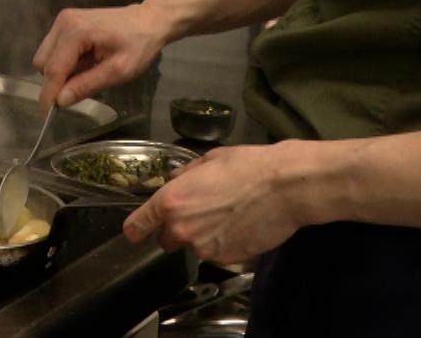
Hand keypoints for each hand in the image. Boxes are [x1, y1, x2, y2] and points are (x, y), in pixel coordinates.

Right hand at [31, 3, 169, 109]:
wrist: (148, 21)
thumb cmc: (138, 45)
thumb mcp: (118, 71)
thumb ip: (87, 85)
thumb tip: (60, 100)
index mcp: (75, 31)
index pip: (53, 69)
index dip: (49, 94)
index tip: (47, 115)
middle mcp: (63, 22)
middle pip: (42, 63)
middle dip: (55, 81)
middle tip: (79, 90)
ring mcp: (62, 21)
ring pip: (45, 57)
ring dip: (59, 72)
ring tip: (87, 72)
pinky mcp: (65, 23)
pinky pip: (53, 51)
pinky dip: (63, 63)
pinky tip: (84, 63)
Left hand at [121, 141, 335, 263]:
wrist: (285, 188)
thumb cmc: (247, 166)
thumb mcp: (209, 160)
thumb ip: (185, 175)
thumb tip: (174, 180)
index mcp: (171, 202)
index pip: (137, 226)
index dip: (136, 229)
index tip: (136, 231)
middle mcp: (181, 229)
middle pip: (166, 239)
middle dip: (176, 229)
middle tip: (200, 212)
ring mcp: (204, 248)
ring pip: (193, 246)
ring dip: (202, 236)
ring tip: (227, 216)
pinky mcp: (225, 260)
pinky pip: (215, 253)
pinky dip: (222, 243)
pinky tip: (240, 226)